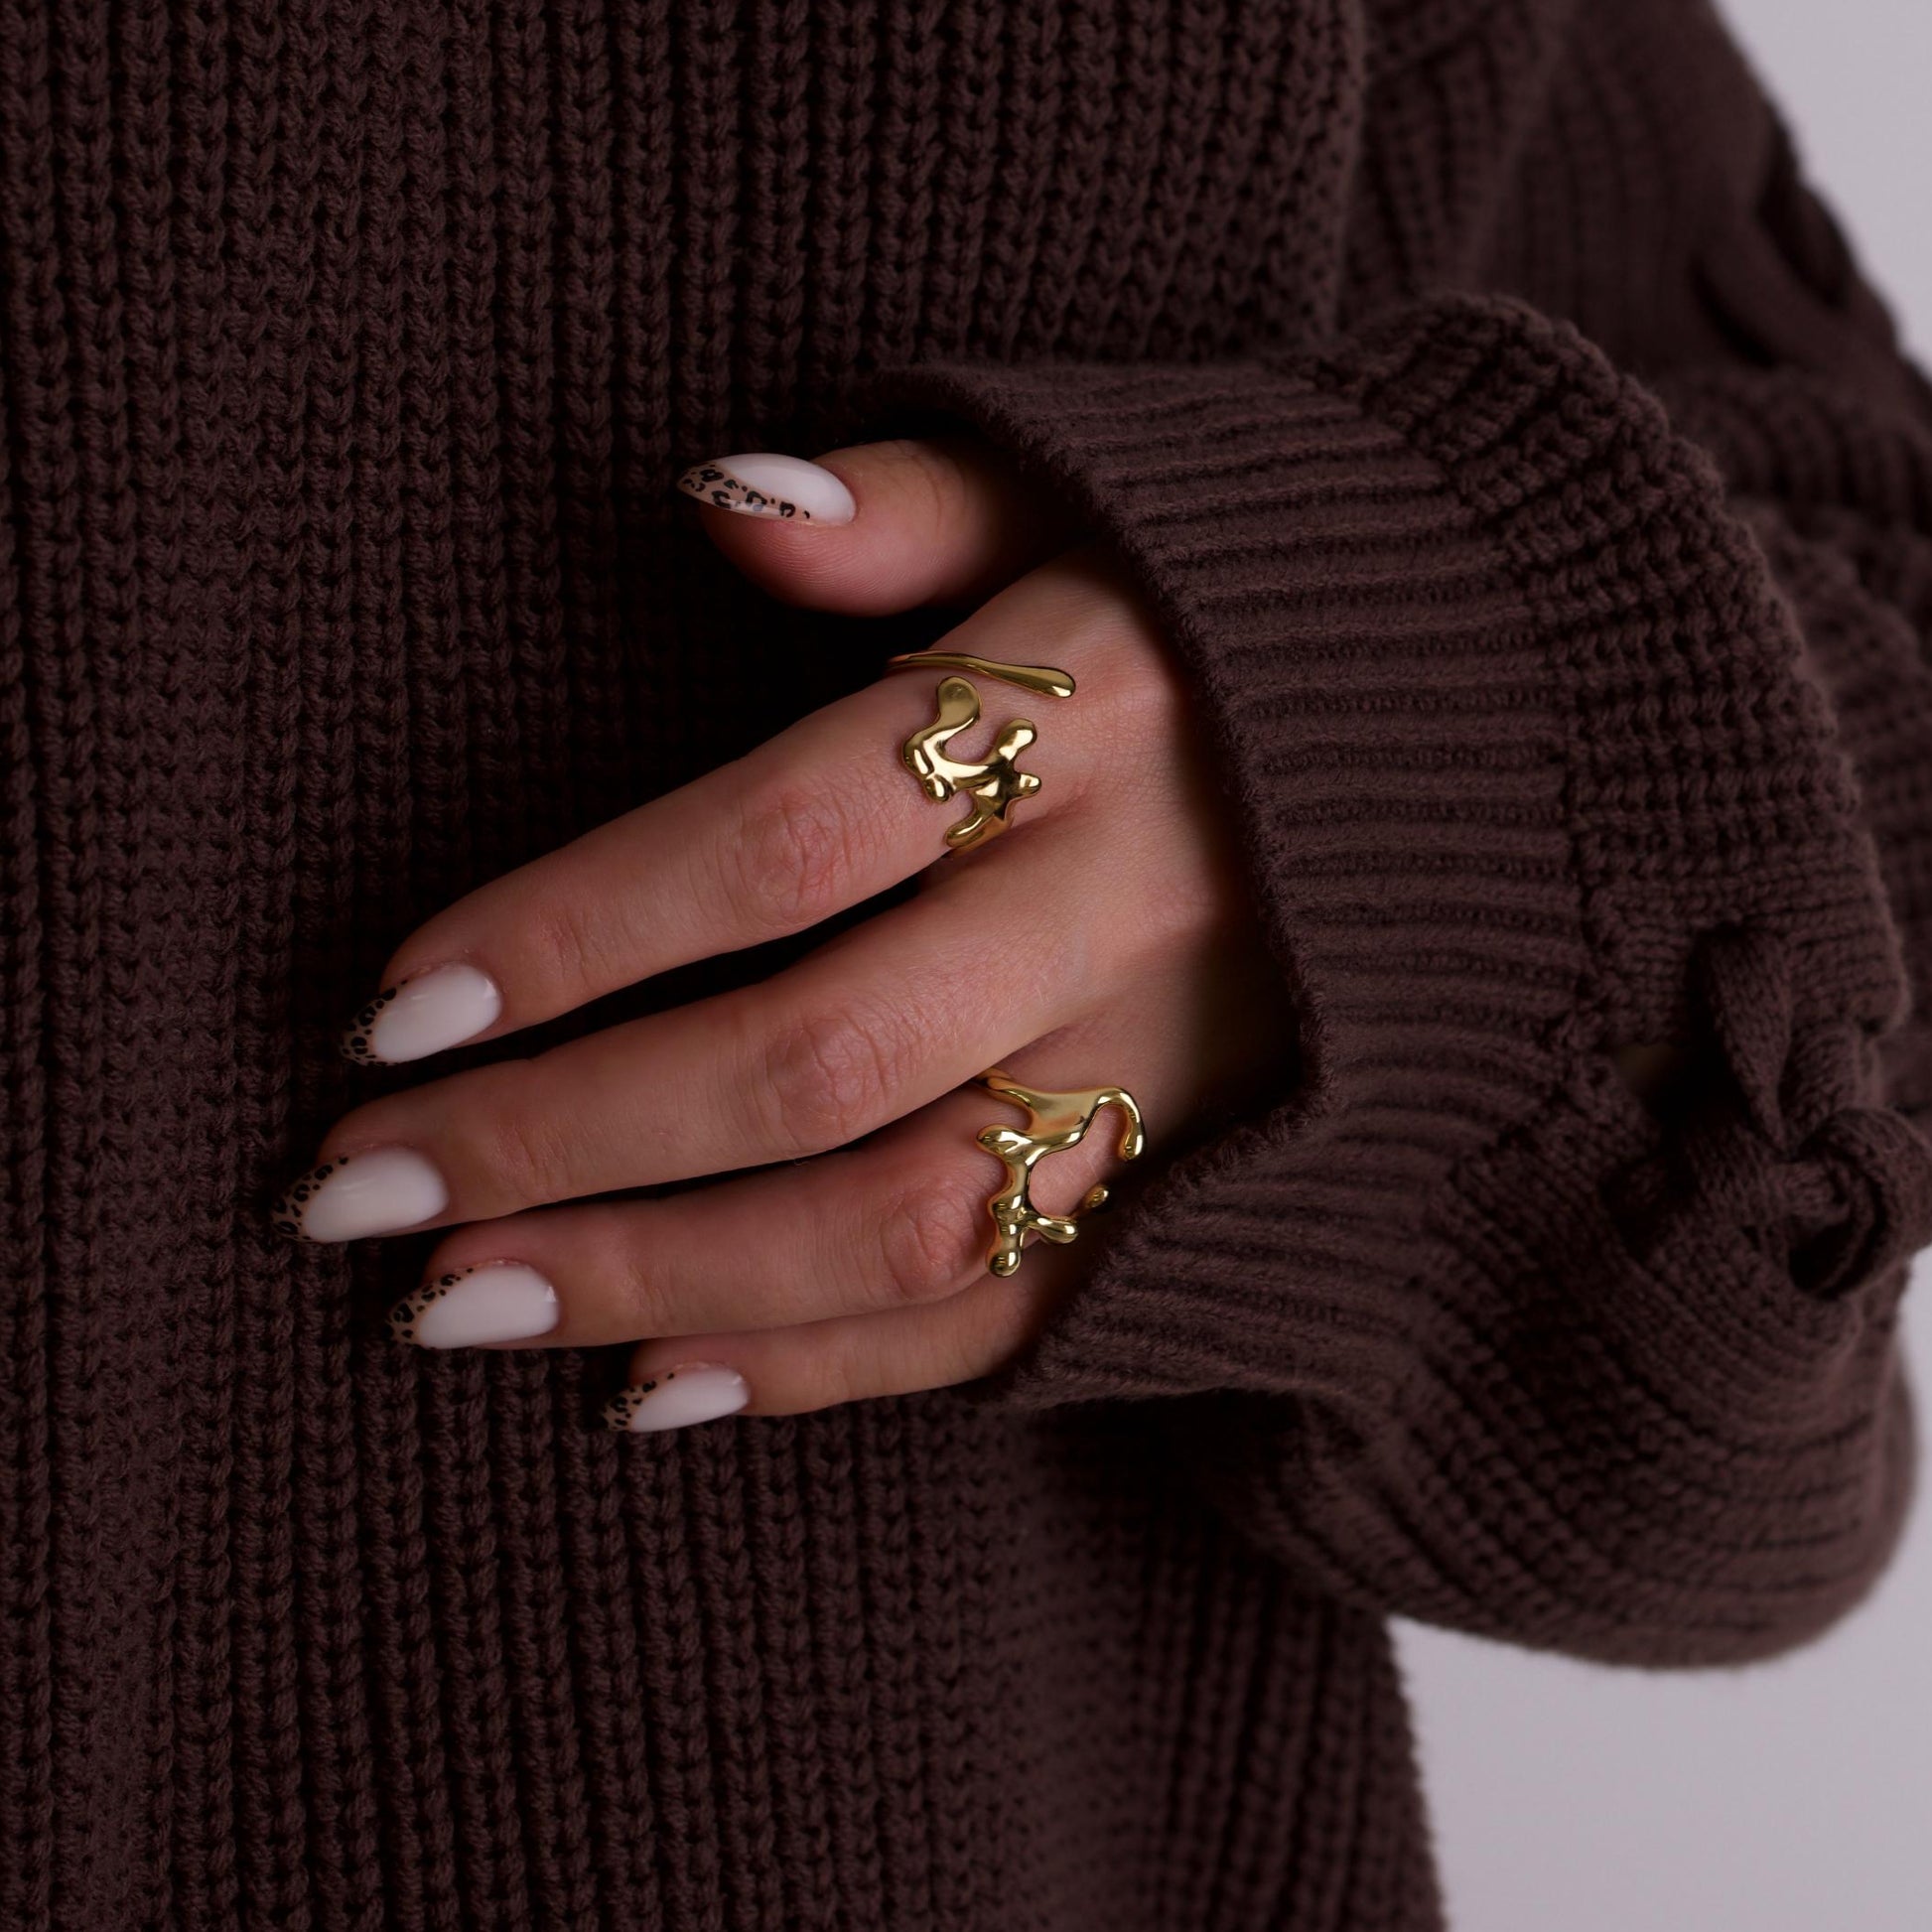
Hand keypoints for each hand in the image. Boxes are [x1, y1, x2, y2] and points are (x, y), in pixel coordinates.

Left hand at [273, 437, 1292, 1429]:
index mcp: (1091, 718)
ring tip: (459, 1305)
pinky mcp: (1211, 1180)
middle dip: (567, 1141)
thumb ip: (909, 504)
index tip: (389, 1004)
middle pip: (815, 1062)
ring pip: (903, 1222)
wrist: (1511, 733)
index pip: (787, 838)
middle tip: (359, 1189)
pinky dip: (834, 1369)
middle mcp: (1128, 914)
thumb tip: (712, 498)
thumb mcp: (1101, 491)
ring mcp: (1181, 1070)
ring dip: (663, 1282)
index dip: (578, 932)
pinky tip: (658, 1388)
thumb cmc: (1253, 594)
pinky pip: (1021, 1313)